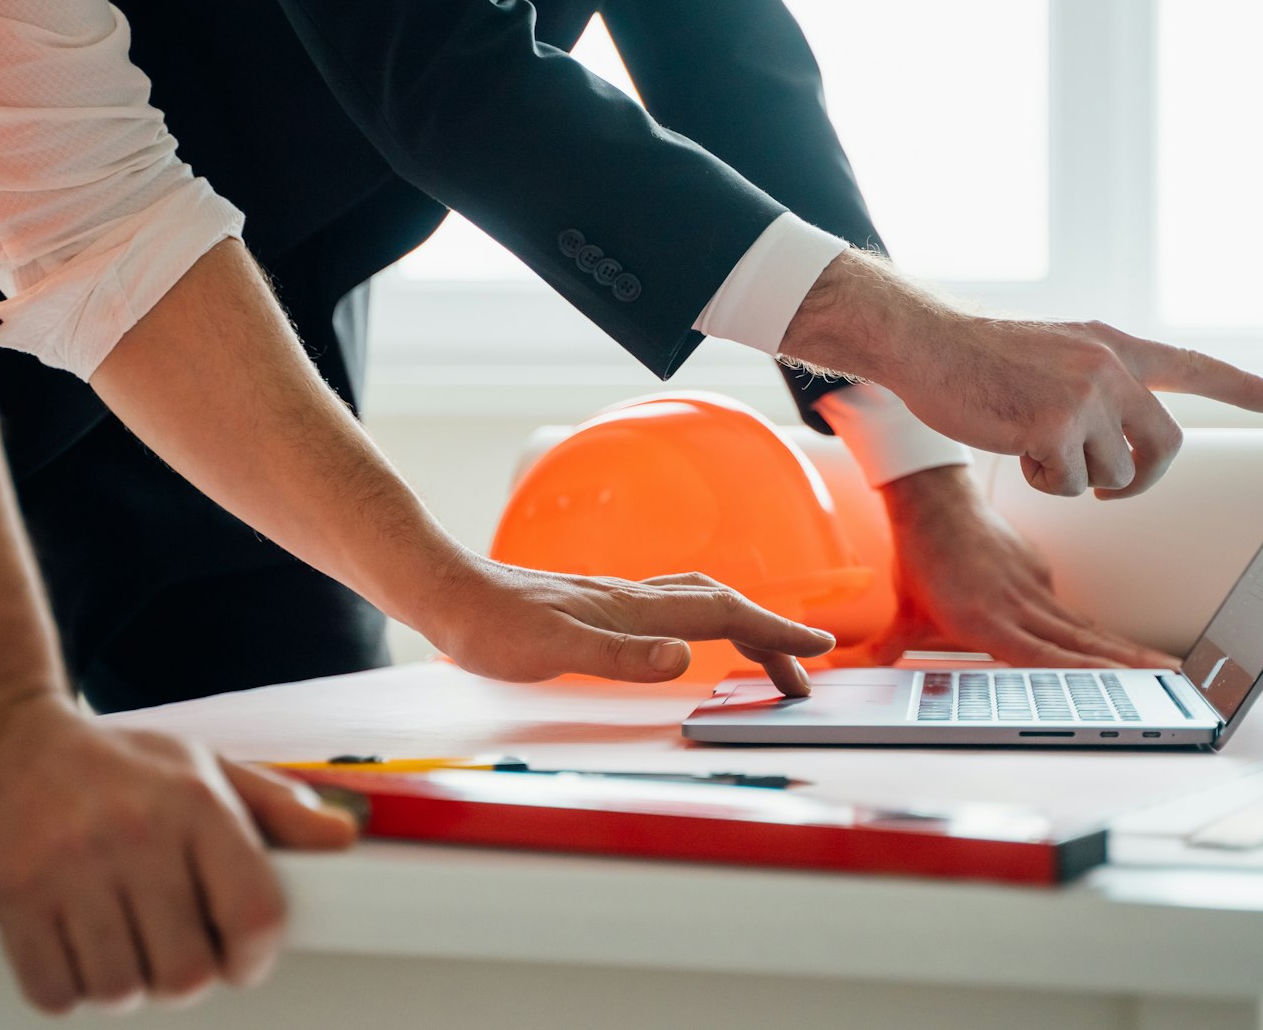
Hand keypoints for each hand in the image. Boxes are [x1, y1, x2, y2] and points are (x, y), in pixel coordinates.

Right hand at [0, 694, 355, 1015]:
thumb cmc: (103, 760)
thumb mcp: (198, 765)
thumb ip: (273, 808)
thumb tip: (341, 837)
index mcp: (194, 802)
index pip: (255, 915)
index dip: (253, 957)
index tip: (238, 958)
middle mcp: (136, 834)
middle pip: (187, 971)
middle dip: (180, 976)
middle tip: (163, 946)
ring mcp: (71, 868)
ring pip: (120, 989)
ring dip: (120, 981)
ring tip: (112, 937)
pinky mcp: (13, 897)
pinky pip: (55, 992)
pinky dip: (65, 986)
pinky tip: (68, 942)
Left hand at [406, 551, 836, 695]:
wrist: (444, 592)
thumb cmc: (490, 625)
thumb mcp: (553, 651)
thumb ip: (620, 656)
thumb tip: (683, 657)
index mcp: (633, 609)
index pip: (723, 613)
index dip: (774, 630)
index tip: (818, 646)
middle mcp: (632, 598)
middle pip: (722, 604)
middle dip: (770, 634)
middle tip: (803, 670)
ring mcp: (614, 600)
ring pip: (697, 601)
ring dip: (741, 624)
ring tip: (764, 654)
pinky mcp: (595, 606)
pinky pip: (670, 608)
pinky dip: (703, 621)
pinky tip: (690, 638)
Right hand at [778, 252, 1262, 497]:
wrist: (928, 343)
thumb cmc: (978, 355)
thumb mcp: (1053, 352)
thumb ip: (1096, 381)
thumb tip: (1124, 431)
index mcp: (1113, 346)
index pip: (1194, 366)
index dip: (1243, 388)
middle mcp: (1110, 367)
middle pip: (1166, 446)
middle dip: (1141, 479)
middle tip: (1111, 488)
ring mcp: (1086, 396)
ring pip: (1113, 474)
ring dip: (1075, 478)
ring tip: (1033, 446)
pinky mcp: (1057, 426)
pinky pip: (1074, 485)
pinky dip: (1046, 481)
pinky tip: (1016, 448)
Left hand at [873, 465, 1177, 668]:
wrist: (933, 498)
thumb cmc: (919, 560)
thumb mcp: (902, 614)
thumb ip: (885, 651)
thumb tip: (844, 672)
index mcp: (987, 619)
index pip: (1042, 656)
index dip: (1081, 675)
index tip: (1118, 690)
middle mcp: (1018, 605)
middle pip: (1082, 644)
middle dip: (1128, 669)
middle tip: (1174, 689)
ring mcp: (1034, 588)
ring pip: (1086, 628)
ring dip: (1127, 654)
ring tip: (1170, 675)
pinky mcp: (1040, 575)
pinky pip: (1074, 612)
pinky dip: (1102, 636)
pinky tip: (1132, 658)